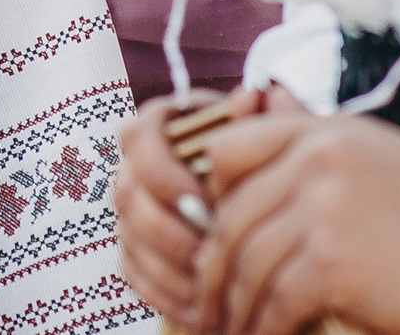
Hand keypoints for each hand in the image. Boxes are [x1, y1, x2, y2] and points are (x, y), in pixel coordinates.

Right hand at [115, 87, 281, 325]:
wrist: (266, 201)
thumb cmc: (268, 162)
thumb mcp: (273, 137)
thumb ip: (266, 119)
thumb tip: (255, 95)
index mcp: (160, 127)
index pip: (137, 138)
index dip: (161, 171)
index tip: (200, 199)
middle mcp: (135, 166)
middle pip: (126, 194)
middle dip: (167, 228)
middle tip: (209, 250)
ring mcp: (132, 210)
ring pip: (128, 236)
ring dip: (168, 264)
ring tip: (210, 281)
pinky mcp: (135, 248)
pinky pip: (134, 272)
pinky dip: (165, 291)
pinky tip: (200, 305)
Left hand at [192, 108, 399, 334]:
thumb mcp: (377, 156)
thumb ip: (314, 146)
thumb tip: (251, 133)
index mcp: (322, 132)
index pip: (228, 150)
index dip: (213, 196)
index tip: (212, 234)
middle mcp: (317, 160)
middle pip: (232, 216)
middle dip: (213, 267)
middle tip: (206, 300)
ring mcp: (323, 211)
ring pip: (246, 262)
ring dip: (231, 305)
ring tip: (226, 327)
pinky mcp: (333, 264)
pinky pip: (275, 302)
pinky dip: (261, 327)